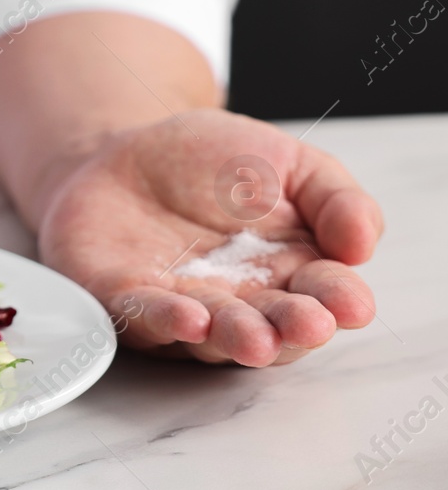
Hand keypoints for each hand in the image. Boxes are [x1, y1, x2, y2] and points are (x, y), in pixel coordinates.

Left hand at [34, 108, 383, 365]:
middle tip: (307, 325)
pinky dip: (165, 320)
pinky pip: (144, 315)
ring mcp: (184, 304)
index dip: (340, 301)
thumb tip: (363, 243)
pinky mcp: (125, 298)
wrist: (130, 150)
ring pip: (214, 334)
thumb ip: (336, 199)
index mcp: (292, 272)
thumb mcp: (290, 164)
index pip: (325, 295)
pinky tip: (188, 319)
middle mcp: (243, 301)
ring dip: (234, 336)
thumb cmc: (218, 164)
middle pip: (275, 328)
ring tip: (252, 338)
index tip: (351, 303)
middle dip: (291, 329)